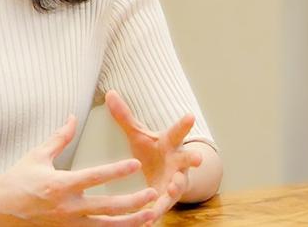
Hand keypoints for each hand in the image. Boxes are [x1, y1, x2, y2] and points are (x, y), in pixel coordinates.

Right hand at [0, 114, 160, 225]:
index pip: (94, 176)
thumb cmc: (15, 181)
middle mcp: (67, 208)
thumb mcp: (36, 156)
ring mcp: (68, 225)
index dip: (116, 170)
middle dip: (133, 202)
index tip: (135, 164)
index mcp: (60, 185)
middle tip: (152, 193)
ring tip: (150, 216)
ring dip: (130, 222)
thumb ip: (59, 138)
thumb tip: (72, 118)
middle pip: (107, 206)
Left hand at [105, 90, 202, 218]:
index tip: (190, 116)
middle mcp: (178, 162)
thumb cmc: (152, 151)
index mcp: (170, 144)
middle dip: (193, 159)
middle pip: (188, 160)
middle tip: (197, 158)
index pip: (177, 131)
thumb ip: (124, 116)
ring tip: (171, 188)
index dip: (184, 124)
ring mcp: (176, 181)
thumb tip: (110, 93)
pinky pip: (163, 205)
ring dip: (175, 188)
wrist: (165, 175)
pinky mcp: (168, 198)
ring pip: (179, 185)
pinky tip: (148, 219)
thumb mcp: (138, 133)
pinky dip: (156, 212)